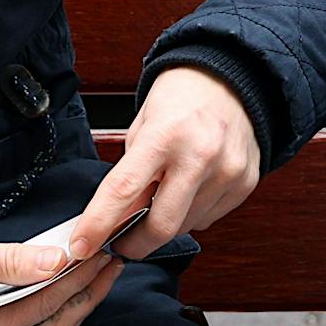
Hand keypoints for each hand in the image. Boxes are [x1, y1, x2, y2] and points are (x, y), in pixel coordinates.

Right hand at [0, 231, 121, 325]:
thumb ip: (12, 260)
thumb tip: (58, 260)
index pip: (46, 302)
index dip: (79, 276)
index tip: (102, 252)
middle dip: (89, 295)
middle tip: (114, 265)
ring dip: (78, 310)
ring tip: (101, 280)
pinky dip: (56, 323)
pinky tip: (71, 303)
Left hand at [70, 67, 260, 262]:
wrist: (231, 78)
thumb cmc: (181, 99)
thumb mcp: (143, 126)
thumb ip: (131, 174)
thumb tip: (118, 223)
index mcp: (165, 134)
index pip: (124, 190)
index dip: (98, 225)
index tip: (81, 247)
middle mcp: (201, 154)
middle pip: (161, 226)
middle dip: (134, 244)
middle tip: (121, 242)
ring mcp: (228, 170)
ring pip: (185, 226)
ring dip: (167, 221)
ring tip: (166, 191)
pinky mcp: (245, 182)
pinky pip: (208, 218)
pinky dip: (192, 212)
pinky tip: (193, 186)